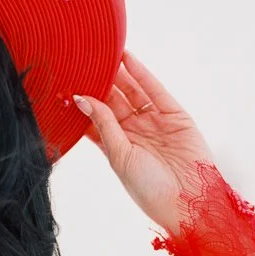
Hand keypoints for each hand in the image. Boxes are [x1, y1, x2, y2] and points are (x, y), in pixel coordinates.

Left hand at [74, 50, 214, 236]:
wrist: (188, 201)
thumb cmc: (149, 188)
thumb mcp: (119, 156)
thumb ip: (103, 125)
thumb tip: (82, 99)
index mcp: (118, 147)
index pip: (97, 119)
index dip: (84, 102)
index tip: (66, 83)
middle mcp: (135, 133)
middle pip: (113, 102)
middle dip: (99, 84)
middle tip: (83, 62)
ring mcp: (155, 123)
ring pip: (133, 93)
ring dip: (118, 74)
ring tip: (102, 54)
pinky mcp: (175, 116)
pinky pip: (155, 90)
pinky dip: (141, 74)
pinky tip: (126, 59)